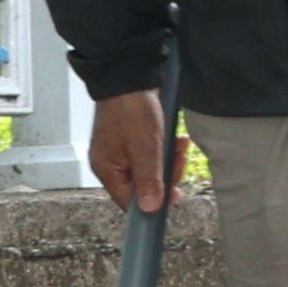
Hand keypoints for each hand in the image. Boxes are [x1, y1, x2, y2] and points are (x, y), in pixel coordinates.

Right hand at [87, 88, 186, 219]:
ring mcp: (121, 152)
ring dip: (170, 159)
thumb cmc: (133, 110)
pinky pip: (152, 155)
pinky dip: (165, 149)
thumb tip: (149, 209)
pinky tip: (176, 139)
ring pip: (151, 170)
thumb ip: (148, 180)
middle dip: (167, 174)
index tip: (176, 194)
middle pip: (143, 186)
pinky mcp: (132, 141)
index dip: (154, 201)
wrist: (129, 76)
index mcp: (107, 170)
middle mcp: (111, 164)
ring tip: (180, 144)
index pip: (129, 202)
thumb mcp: (145, 148)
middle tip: (180, 158)